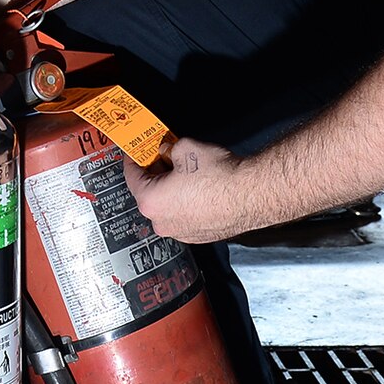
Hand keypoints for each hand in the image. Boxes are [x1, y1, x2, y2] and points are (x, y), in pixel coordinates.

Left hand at [124, 136, 256, 243]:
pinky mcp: (200, 236)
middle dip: (155, 174)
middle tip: (163, 156)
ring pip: (168, 206)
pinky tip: (199, 187)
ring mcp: (181, 233)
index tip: (135, 152)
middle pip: (149, 193)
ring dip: (171, 190)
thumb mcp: (184, 148)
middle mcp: (162, 223)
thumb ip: (168, 148)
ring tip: (185, 171)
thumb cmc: (219, 176)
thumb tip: (167, 149)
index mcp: (151, 202)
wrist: (252, 194)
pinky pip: (185, 216)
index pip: (131, 176)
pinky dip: (187, 203)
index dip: (133, 159)